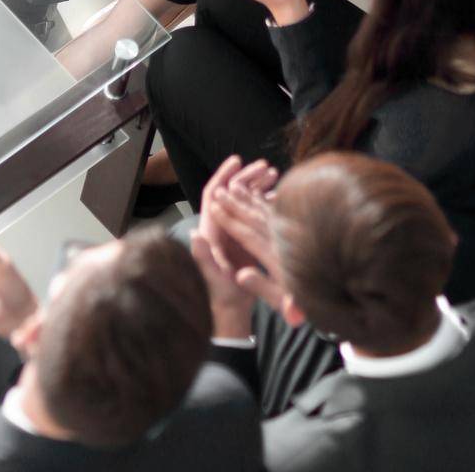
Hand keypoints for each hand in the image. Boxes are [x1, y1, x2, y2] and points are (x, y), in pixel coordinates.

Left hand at [196, 156, 277, 333]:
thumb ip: (202, 257)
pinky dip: (265, 204)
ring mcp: (234, 234)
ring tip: (275, 175)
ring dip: (258, 188)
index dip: (223, 176)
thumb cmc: (220, 296)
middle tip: (266, 167)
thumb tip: (193, 233)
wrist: (231, 314)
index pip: (213, 194)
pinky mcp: (245, 242)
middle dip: (247, 178)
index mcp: (211, 231)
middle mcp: (221, 228)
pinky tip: (281, 198)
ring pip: (244, 203)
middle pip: (231, 195)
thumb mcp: (212, 277)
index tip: (238, 161)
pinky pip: (255, 216)